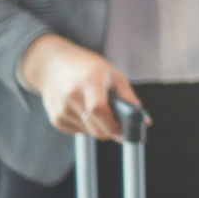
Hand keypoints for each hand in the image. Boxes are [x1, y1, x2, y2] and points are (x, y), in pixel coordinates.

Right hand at [18, 33, 146, 140]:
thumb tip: (144, 122)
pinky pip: (79, 132)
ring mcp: (60, 109)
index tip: (124, 130)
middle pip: (94, 127)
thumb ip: (129, 98)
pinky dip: (87, 126)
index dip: (113, 125)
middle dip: (111, 130)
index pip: (98, 109)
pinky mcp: (55, 119)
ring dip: (99, 127)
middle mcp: (70, 95)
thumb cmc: (88, 68)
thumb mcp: (114, 75)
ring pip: (89, 132)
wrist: (54, 65)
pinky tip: (84, 109)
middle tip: (119, 123)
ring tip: (97, 107)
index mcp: (89, 81)